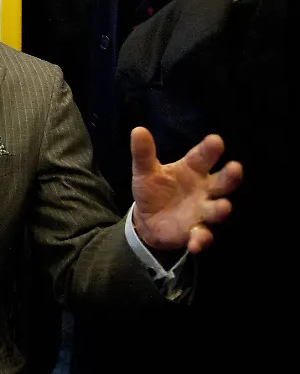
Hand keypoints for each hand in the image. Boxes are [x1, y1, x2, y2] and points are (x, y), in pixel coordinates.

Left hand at [129, 127, 242, 254]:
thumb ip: (143, 153)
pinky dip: (201, 240)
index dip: (210, 149)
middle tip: (236, 168)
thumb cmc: (154, 189)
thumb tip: (137, 130)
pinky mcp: (195, 231)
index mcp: (192, 169)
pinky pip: (202, 236)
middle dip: (230, 176)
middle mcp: (204, 189)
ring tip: (223, 206)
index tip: (215, 140)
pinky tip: (196, 243)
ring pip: (216, 210)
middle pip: (222, 182)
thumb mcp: (145, 171)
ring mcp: (202, 211)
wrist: (149, 219)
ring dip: (221, 209)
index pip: (203, 156)